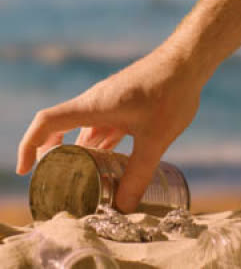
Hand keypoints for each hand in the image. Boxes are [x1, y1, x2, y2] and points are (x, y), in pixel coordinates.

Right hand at [16, 46, 200, 212]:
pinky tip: (111, 162)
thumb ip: (138, 173)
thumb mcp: (154, 139)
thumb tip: (124, 207)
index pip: (47, 121)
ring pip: (85, 128)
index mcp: (94, 106)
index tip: (26, 169)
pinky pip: (103, 126)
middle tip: (57, 182)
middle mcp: (95, 102)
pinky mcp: (123, 102)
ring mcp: (109, 101)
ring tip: (85, 180)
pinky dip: (101, 145)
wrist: (186, 62)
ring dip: (81, 152)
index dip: (30, 144)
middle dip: (54, 155)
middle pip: (61, 126)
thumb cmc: (170, 93)